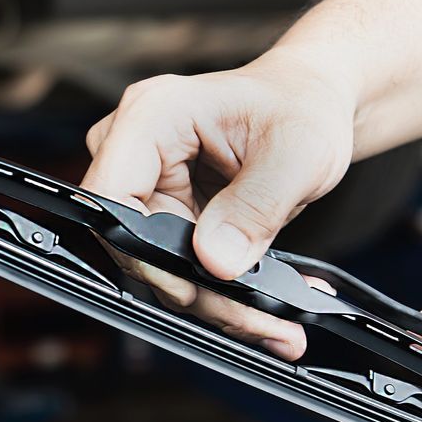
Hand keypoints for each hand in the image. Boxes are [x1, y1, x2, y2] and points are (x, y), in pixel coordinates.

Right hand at [80, 53, 357, 357]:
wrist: (311, 103)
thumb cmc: (302, 107)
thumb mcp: (298, 153)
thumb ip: (255, 206)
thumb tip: (215, 262)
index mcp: (153, 115)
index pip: (111, 194)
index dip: (141, 249)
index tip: (192, 286)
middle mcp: (136, 146)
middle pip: (133, 239)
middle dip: (191, 288)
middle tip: (253, 317)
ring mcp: (147, 180)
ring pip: (155, 262)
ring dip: (212, 298)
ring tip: (271, 318)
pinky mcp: (164, 209)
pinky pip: (177, 263)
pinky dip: (219, 288)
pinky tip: (260, 302)